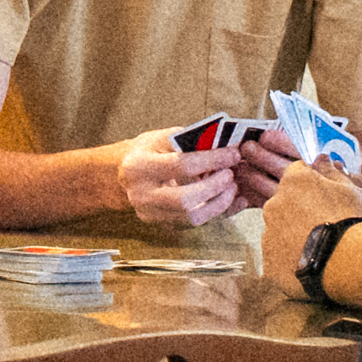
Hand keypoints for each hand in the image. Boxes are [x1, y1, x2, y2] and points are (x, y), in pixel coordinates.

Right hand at [115, 130, 246, 232]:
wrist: (127, 172)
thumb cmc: (150, 150)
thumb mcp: (163, 137)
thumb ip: (190, 141)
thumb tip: (225, 147)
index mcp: (139, 167)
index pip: (182, 165)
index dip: (213, 160)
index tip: (233, 154)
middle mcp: (141, 194)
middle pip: (186, 200)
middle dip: (215, 187)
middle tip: (231, 174)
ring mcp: (150, 214)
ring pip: (192, 218)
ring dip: (219, 204)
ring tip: (232, 188)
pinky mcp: (162, 224)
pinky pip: (195, 223)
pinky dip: (216, 213)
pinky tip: (229, 200)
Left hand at [256, 153, 361, 295]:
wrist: (354, 265)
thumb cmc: (358, 224)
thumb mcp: (353, 191)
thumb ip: (332, 173)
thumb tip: (321, 158)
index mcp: (294, 182)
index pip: (297, 173)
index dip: (312, 183)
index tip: (326, 196)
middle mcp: (274, 205)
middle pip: (285, 203)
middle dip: (302, 210)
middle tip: (328, 225)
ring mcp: (269, 236)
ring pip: (280, 231)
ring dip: (295, 235)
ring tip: (323, 250)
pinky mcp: (269, 265)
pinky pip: (278, 258)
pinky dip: (291, 261)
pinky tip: (313, 266)